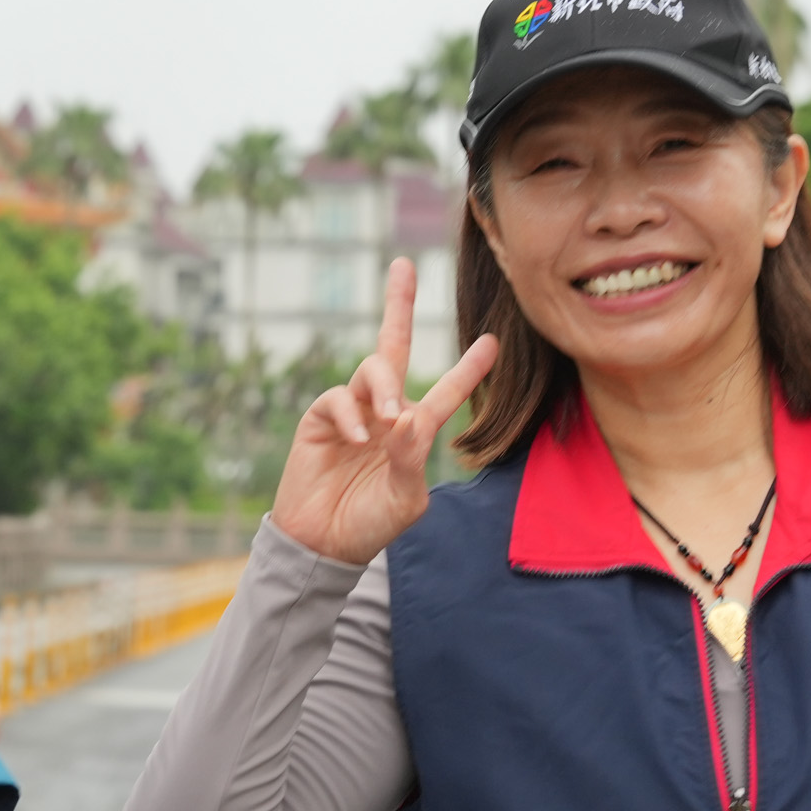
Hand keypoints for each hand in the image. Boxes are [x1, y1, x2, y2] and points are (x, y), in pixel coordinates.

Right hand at [271, 259, 497, 566]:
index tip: (491, 341)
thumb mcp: (404, 499)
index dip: (468, 369)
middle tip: (404, 266)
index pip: (446, 393)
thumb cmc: (369, 524)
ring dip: (381, 388)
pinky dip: (349, 415)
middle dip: (398, 305)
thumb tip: (408, 418)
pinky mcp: (320, 420)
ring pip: (370, 371)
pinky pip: (336, 399)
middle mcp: (384, 412)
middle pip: (393, 347)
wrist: (321, 544)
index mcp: (414, 431)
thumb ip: (410, 459)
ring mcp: (351, 412)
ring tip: (385, 418)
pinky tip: (358, 439)